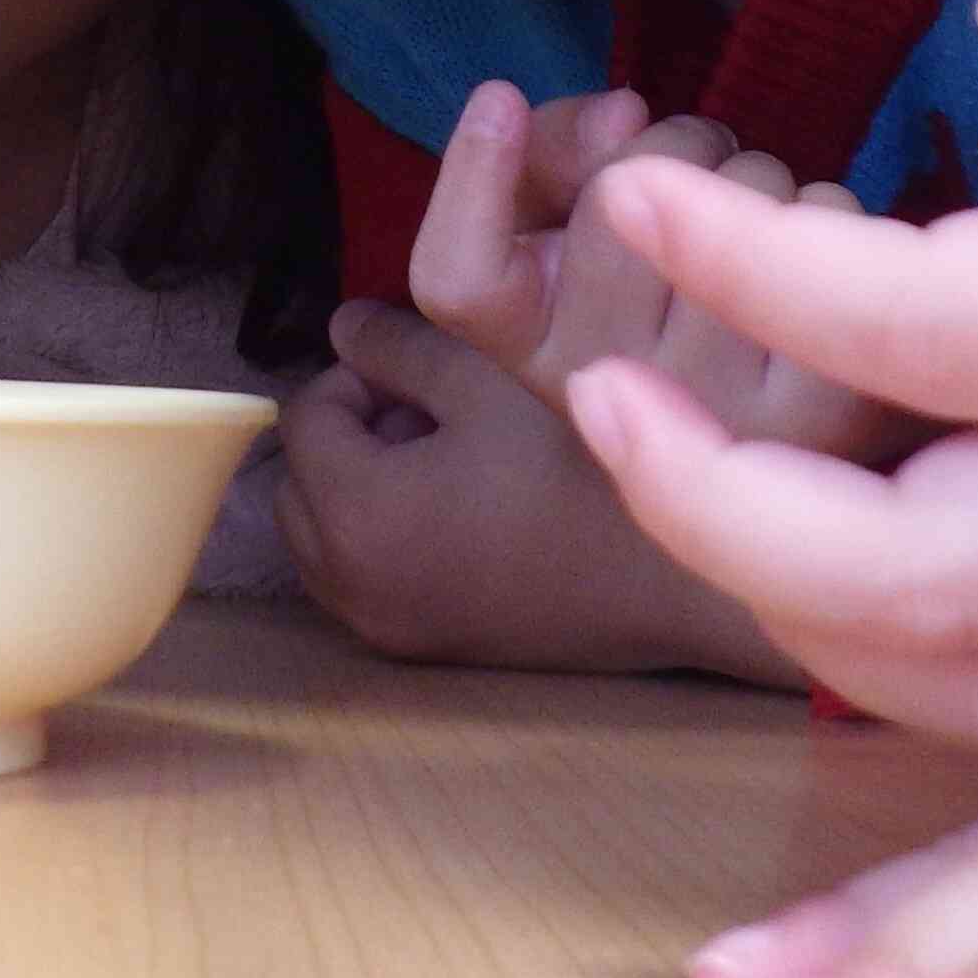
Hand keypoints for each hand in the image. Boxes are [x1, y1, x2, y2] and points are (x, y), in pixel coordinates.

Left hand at [278, 301, 797, 679]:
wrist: (677, 581)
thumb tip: (342, 326)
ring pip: (323, 534)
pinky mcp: (421, 651)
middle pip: (300, 481)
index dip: (358, 374)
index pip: (304, 417)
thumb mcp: (486, 379)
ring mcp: (384, 628)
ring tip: (453, 456)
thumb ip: (398, 345)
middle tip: (435, 410)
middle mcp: (348, 586)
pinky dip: (384, 536)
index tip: (425, 366)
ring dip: (361, 485)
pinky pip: (361, 577)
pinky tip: (468, 508)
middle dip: (352, 433)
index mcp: (353, 513)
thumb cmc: (582, 465)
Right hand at [411, 79, 869, 433]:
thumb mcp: (571, 225)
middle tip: (688, 184)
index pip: (460, 286)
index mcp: (533, 354)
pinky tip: (820, 261)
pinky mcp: (832, 409)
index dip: (470, 181)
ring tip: (753, 235)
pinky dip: (830, 206)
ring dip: (755, 175)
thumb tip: (621, 114)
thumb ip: (557, 156)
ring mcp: (718, 417)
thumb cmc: (664, 296)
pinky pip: (829, 219)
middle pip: (620, 193)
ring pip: (739, 190)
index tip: (499, 98)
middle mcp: (614, 398)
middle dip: (667, 146)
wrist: (781, 440)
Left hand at [547, 0, 977, 755]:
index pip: (919, 316)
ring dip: (783, 609)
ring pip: (953, 687)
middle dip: (700, 504)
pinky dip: (922, 662)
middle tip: (602, 392)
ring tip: (697, 479)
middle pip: (891, 575)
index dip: (741, 268)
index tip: (641, 200)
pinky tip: (859, 564)